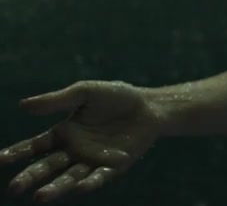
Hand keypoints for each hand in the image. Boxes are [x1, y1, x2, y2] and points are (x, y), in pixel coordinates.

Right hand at [1, 80, 162, 202]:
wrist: (150, 105)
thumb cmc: (116, 97)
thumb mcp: (85, 93)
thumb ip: (56, 100)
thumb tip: (22, 105)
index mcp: (64, 133)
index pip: (35, 146)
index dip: (17, 153)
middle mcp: (74, 150)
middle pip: (48, 166)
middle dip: (31, 176)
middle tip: (15, 188)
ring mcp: (93, 160)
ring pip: (70, 177)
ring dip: (56, 188)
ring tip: (40, 197)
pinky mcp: (114, 166)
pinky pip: (99, 176)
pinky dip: (90, 182)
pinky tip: (80, 187)